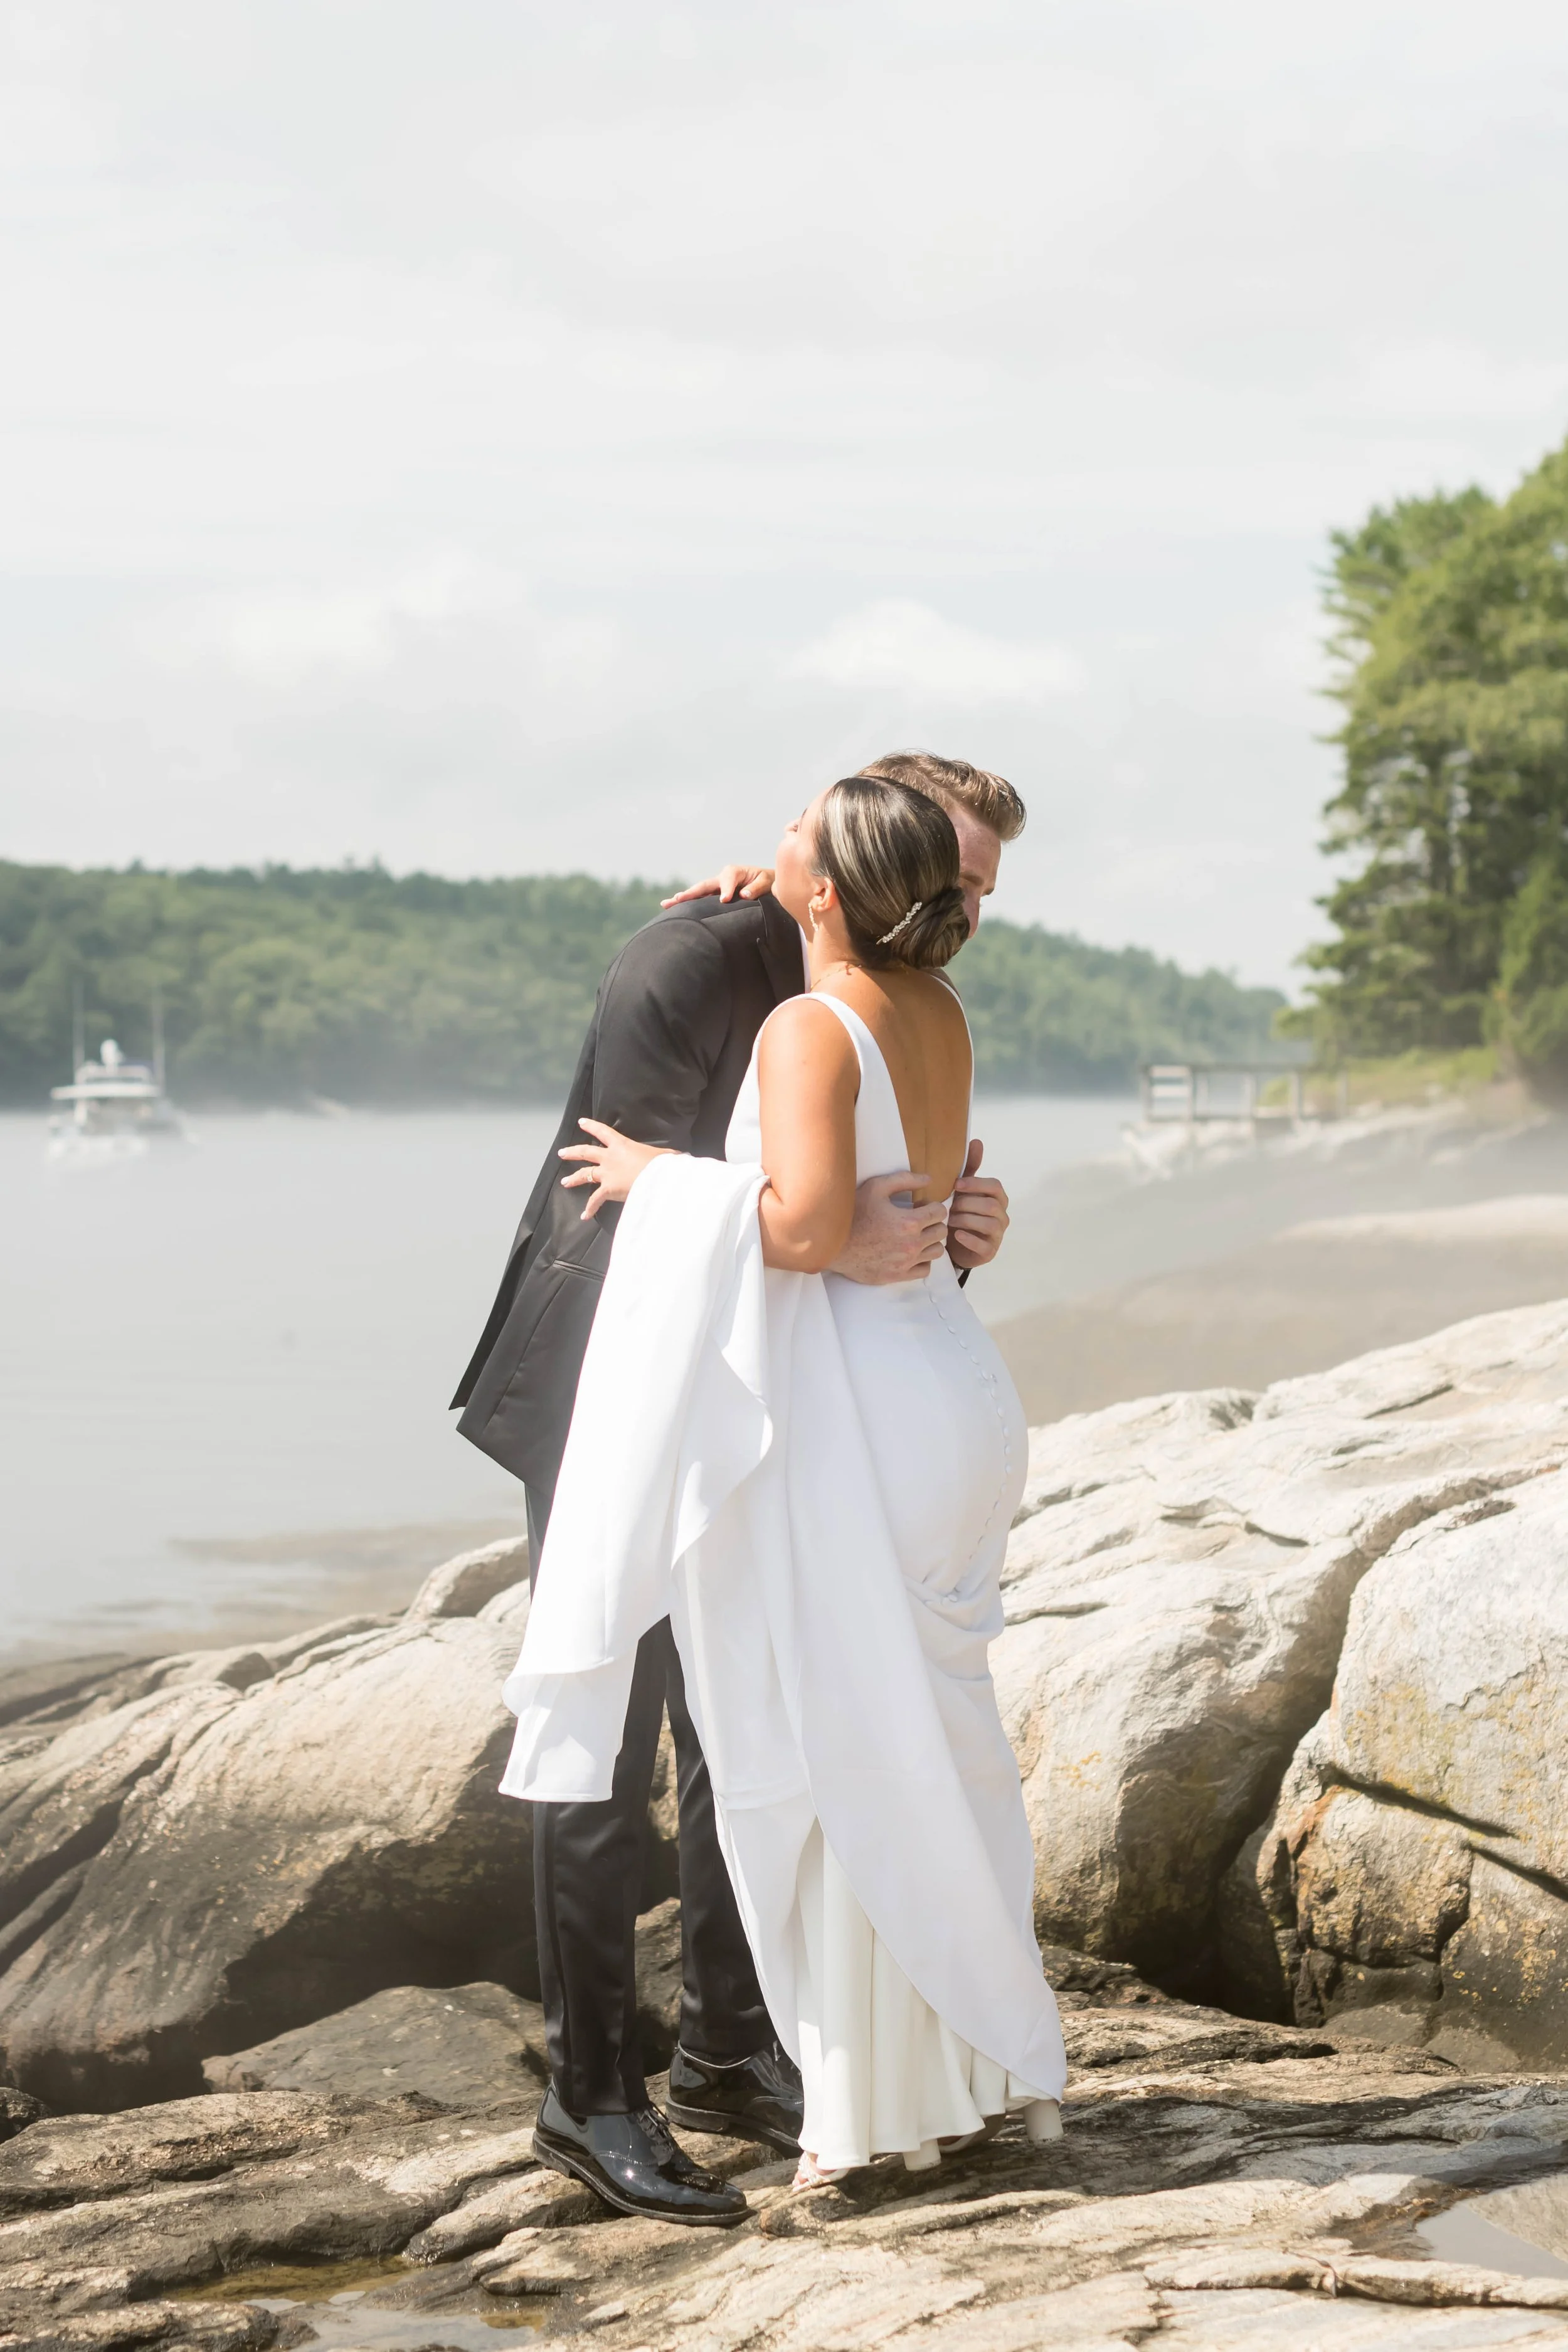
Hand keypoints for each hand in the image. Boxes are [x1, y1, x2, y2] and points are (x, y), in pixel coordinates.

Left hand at [558, 1119, 672, 1219]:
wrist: (657, 1178)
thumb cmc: (662, 1165)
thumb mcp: (664, 1155)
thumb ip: (664, 1156)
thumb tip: (677, 1157)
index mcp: (622, 1144)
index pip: (603, 1132)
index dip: (591, 1126)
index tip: (581, 1122)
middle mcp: (609, 1157)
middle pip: (586, 1152)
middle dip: (572, 1152)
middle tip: (562, 1153)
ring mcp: (606, 1174)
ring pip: (585, 1174)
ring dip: (574, 1179)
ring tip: (565, 1182)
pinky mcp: (607, 1190)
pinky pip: (595, 1200)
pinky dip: (590, 1208)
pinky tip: (584, 1215)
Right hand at [661, 865, 774, 907]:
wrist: (769, 884)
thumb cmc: (769, 883)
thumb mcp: (768, 882)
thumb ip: (757, 888)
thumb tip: (743, 896)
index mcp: (736, 872)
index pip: (728, 878)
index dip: (727, 888)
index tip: (725, 900)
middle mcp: (722, 877)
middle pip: (704, 885)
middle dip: (691, 892)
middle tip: (677, 899)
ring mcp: (717, 887)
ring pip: (698, 892)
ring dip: (683, 898)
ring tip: (667, 904)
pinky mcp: (715, 895)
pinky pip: (701, 899)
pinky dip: (689, 903)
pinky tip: (674, 907)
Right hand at [828, 1172, 948, 1283]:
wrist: (831, 1243)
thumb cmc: (852, 1214)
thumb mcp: (876, 1187)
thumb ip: (904, 1180)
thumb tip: (928, 1179)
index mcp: (909, 1222)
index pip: (940, 1212)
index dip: (932, 1205)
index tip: (921, 1206)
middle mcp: (912, 1244)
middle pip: (941, 1232)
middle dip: (933, 1222)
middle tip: (919, 1219)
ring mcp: (906, 1262)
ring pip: (937, 1252)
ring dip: (930, 1241)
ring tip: (916, 1236)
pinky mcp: (897, 1275)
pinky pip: (925, 1270)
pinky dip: (923, 1260)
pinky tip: (911, 1252)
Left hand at [947, 1141, 1008, 1269]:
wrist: (956, 1245)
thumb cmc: (962, 1212)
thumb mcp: (964, 1190)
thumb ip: (970, 1168)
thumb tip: (977, 1141)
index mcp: (998, 1198)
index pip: (995, 1186)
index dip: (976, 1184)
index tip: (956, 1185)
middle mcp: (1002, 1215)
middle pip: (990, 1205)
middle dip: (967, 1204)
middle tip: (949, 1206)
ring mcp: (998, 1234)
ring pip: (988, 1223)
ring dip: (965, 1219)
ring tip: (949, 1220)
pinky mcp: (990, 1251)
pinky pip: (983, 1244)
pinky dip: (969, 1238)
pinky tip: (956, 1235)